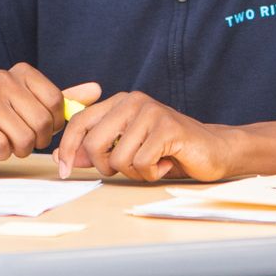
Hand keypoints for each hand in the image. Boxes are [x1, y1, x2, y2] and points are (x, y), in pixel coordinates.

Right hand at [0, 65, 99, 165]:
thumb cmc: (8, 118)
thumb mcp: (38, 106)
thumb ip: (65, 100)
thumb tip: (96, 89)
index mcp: (22, 72)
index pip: (55, 101)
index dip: (55, 122)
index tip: (45, 126)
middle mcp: (2, 79)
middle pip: (41, 120)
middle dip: (39, 139)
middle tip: (27, 138)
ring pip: (23, 136)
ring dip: (21, 149)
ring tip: (12, 142)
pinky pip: (2, 146)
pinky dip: (4, 153)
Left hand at [54, 91, 233, 182]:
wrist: (211, 150)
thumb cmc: (167, 151)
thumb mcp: (126, 150)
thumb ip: (97, 151)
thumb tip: (63, 159)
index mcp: (119, 103)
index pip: (79, 122)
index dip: (67, 149)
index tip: (65, 170)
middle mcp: (132, 102)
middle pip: (93, 144)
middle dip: (106, 166)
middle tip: (128, 168)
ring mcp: (151, 112)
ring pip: (118, 158)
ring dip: (134, 172)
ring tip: (152, 163)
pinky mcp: (168, 128)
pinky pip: (142, 163)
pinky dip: (151, 173)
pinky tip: (165, 163)